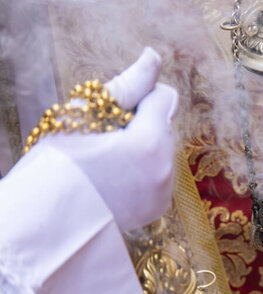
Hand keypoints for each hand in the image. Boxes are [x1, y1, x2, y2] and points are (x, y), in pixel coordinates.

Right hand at [37, 47, 177, 230]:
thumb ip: (128, 85)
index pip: (164, 97)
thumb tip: (154, 57)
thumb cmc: (58, 162)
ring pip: (164, 149)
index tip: (113, 114)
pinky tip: (116, 177)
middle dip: (142, 124)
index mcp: (150, 143)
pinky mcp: (159, 207)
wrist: (48, 219)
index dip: (138, 98)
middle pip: (165, 124)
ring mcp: (164, 191)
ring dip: (145, 147)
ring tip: (108, 160)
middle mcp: (165, 169)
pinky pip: (161, 174)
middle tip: (105, 138)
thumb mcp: (85, 115)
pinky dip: (145, 170)